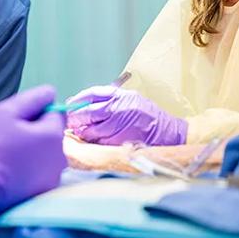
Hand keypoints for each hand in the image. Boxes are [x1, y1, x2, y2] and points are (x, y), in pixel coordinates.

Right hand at [0, 85, 65, 218]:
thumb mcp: (5, 112)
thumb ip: (31, 98)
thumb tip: (50, 92)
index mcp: (53, 135)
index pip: (54, 111)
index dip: (35, 111)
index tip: (15, 119)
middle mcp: (60, 156)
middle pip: (50, 132)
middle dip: (33, 130)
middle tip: (8, 135)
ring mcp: (54, 176)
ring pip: (45, 152)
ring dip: (32, 148)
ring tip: (9, 153)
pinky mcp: (45, 190)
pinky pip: (41, 169)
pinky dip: (30, 166)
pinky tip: (12, 168)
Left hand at [65, 86, 186, 145]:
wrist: (170, 133)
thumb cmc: (148, 115)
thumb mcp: (131, 99)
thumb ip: (109, 99)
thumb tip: (80, 102)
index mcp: (122, 97)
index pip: (93, 94)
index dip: (78, 100)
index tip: (69, 104)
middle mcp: (121, 110)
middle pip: (89, 113)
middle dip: (76, 117)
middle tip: (68, 120)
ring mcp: (121, 127)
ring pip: (92, 130)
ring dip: (82, 131)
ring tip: (79, 131)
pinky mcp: (122, 141)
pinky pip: (100, 142)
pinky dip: (93, 141)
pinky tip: (91, 139)